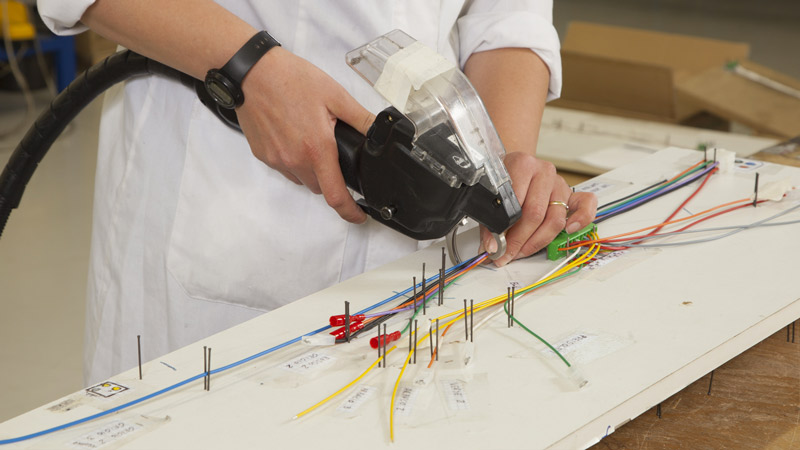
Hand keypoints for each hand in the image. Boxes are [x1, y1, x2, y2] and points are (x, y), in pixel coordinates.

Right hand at [235, 47, 373, 223]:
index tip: (359, 217)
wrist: (251, 72)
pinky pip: (284, 168)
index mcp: (317, 149)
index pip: (336, 196)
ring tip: (311, 138)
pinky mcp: (262, 155)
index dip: (351, 212)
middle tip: (332, 150)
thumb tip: (382, 132)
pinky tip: (293, 135)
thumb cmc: (291, 79)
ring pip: (302, 178)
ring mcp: (276, 160)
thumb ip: (361, 119)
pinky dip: (293, 160)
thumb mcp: (335, 96)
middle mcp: (295, 161)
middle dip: (331, 177)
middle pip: (320, 187)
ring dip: (311, 169)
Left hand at [480, 152, 596, 265]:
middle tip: (507, 254)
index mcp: (522, 165)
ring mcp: (559, 183)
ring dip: (537, 242)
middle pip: (535, 214)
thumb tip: (492, 246)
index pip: (515, 204)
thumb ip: (489, 220)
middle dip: (519, 241)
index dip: (505, 232)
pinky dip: (580, 220)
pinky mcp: (571, 193)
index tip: (495, 248)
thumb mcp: (491, 192)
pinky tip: (568, 231)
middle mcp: (544, 172)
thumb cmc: (505, 178)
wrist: (517, 164)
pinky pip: (586, 206)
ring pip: (555, 219)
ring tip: (521, 251)